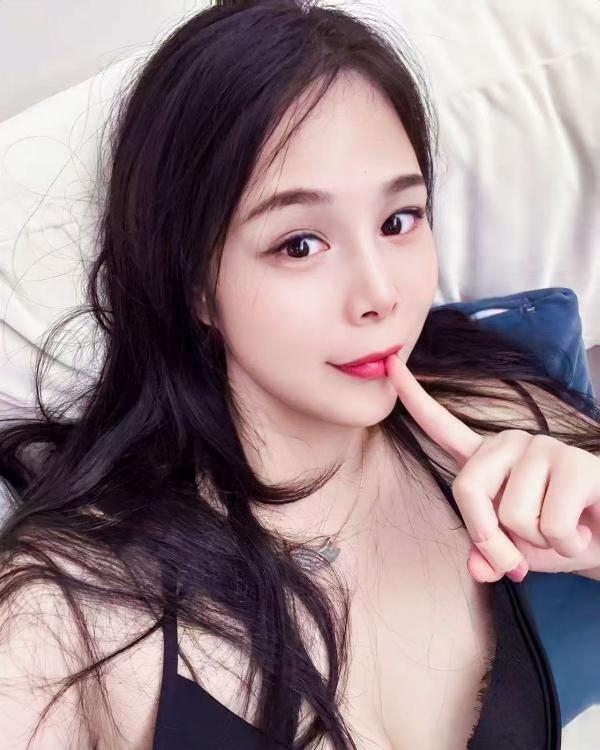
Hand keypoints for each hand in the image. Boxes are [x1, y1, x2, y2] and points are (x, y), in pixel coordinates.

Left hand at [384, 352, 599, 582]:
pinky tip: (583, 529)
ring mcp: (544, 448)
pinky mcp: (576, 463)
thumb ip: (490, 554)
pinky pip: (551, 525)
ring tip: (562, 529)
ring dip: (539, 542)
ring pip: (513, 516)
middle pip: (467, 489)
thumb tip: (478, 568)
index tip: (388, 364)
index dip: (414, 398)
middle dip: (491, 537)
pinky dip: (566, 543)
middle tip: (521, 554)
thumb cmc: (561, 536)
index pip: (442, 425)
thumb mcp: (517, 552)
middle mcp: (511, 444)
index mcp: (487, 458)